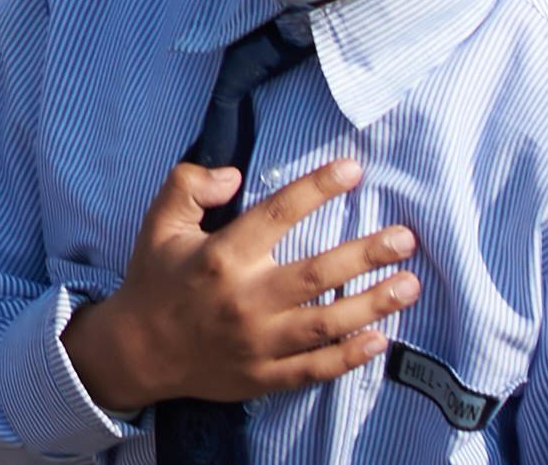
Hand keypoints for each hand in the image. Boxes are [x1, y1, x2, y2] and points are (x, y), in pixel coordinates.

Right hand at [62, 156, 414, 422]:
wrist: (138, 351)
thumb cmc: (155, 280)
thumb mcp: (157, 224)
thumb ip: (187, 186)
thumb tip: (233, 174)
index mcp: (220, 256)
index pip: (277, 214)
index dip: (316, 188)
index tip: (353, 170)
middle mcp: (244, 298)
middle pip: (316, 273)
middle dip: (366, 254)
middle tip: (406, 239)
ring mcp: (257, 342)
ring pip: (326, 323)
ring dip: (372, 304)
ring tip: (410, 285)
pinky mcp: (265, 376)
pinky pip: (316, 368)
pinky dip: (350, 356)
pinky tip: (380, 340)